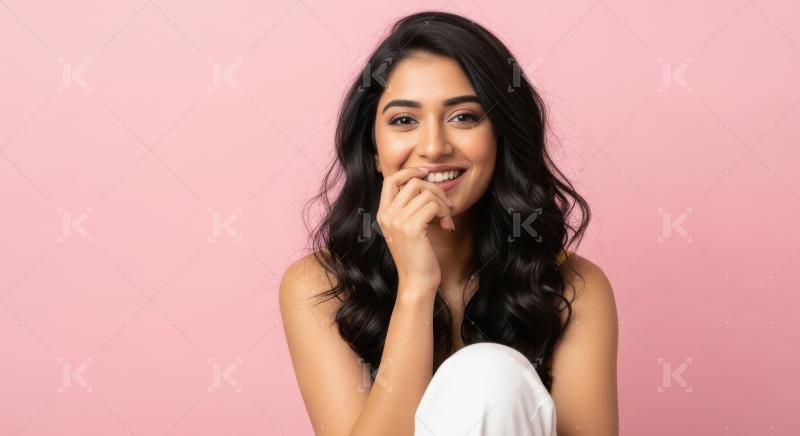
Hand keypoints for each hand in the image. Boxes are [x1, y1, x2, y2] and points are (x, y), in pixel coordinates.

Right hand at [376, 167, 454, 295]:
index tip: (426, 173)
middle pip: (413, 182)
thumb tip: (428, 185)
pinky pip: (434, 205)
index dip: (409, 172)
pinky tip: (447, 226)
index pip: (390, 180)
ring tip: (446, 219)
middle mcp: (387, 215)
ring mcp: (397, 221)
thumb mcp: (408, 229)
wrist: (417, 282)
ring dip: (443, 204)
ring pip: (427, 193)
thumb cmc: (417, 257)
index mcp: (383, 214)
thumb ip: (410, 209)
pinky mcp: (411, 228)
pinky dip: (445, 213)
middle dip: (435, 190)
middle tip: (446, 206)